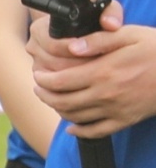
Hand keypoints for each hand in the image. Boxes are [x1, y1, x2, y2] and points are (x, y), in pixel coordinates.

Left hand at [32, 3, 155, 136]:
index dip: (43, 80)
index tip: (38, 74)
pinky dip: (80, 131)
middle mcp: (105, 94)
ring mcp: (116, 110)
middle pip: (62, 101)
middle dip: (45, 95)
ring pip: (75, 117)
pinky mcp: (127, 120)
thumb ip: (97, 41)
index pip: (60, 82)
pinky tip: (72, 127)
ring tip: (53, 100)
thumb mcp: (129, 35)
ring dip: (58, 111)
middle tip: (40, 87)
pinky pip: (97, 131)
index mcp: (103, 72)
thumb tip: (70, 47)